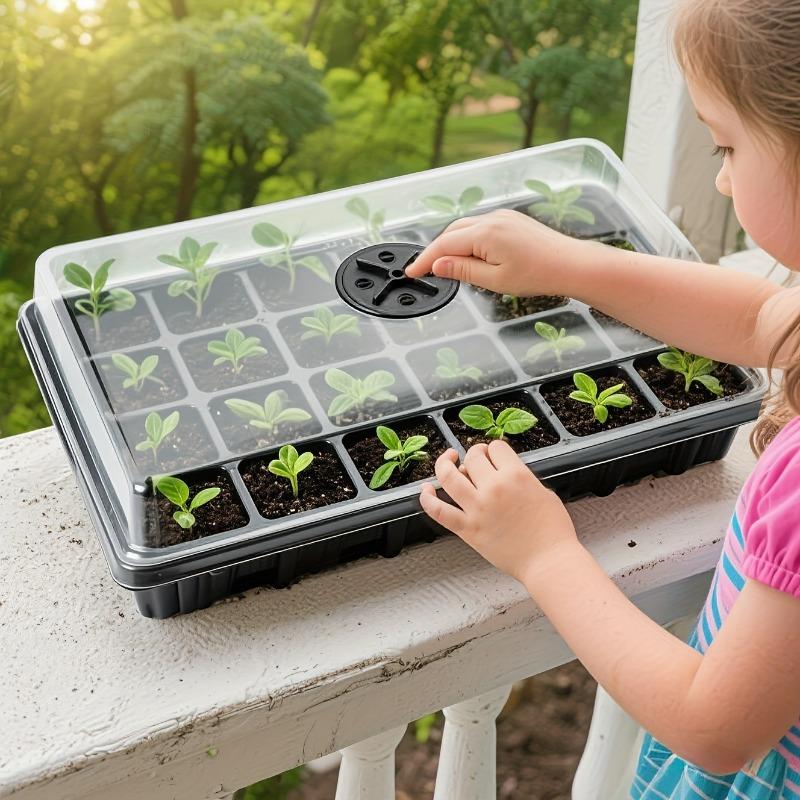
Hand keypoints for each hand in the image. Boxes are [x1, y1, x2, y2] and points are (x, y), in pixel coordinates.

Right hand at [404, 209, 600, 297]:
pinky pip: (480, 226)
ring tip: (446, 265)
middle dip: (436, 250)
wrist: (570, 264)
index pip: (444, 245)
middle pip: (452, 232)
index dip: (424, 259)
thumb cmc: (539, 274)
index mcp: (486, 234)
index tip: (412, 271)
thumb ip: (463, 270)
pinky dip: (468, 239)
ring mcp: (502, 217)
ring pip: (465, 228)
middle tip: (426, 270)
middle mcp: (492, 219)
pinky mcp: (510, 220)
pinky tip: (469, 254)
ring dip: (452, 244)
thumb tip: (437, 264)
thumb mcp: (494, 280)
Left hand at [418, 441, 578, 584]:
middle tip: (478, 459)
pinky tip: (425, 490)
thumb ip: (521, 478)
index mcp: (516, 476)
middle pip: (473, 457)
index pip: (496, 447)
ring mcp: (477, 508)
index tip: (495, 455)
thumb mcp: (543, 492)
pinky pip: (438, 511)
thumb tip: (503, 472)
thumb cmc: (552, 531)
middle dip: (475, 454)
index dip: (495, 449)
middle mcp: (493, 488)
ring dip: (445, 464)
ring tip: (448, 461)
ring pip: (449, 476)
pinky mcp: (467, 529)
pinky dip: (427, 499)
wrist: (548, 562)